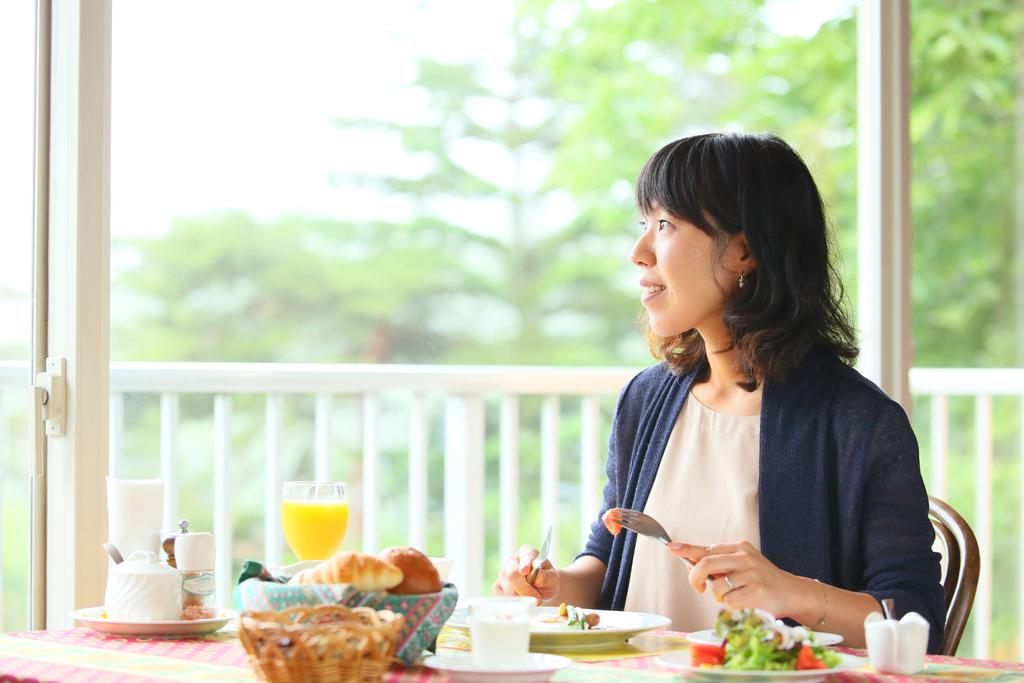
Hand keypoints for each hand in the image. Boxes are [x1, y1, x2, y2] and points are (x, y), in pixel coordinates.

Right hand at [492, 544, 559, 603]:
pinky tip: (522, 600)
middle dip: (525, 590)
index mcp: (527, 552)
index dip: (525, 563)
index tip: (525, 570)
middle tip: (538, 599)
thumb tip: (539, 574)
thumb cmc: (548, 582)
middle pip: (512, 574)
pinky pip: (502, 597)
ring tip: (532, 598)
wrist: (542, 591)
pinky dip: (514, 603)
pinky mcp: (497, 587)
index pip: (525, 557)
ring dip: (522, 598)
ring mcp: (502, 573)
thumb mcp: (553, 579)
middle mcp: (512, 560)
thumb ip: (547, 577)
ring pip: (508, 589)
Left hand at [668, 541, 811, 617]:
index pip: (707, 548)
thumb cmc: (761, 580)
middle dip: (696, 578)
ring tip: (734, 595)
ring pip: (717, 587)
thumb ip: (719, 563)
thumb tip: (690, 561)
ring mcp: (752, 574)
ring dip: (719, 596)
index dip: (687, 549)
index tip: (671, 548)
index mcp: (739, 548)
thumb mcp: (741, 564)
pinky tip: (745, 602)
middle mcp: (745, 557)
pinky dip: (732, 606)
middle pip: (706, 564)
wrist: (792, 592)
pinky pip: (730, 602)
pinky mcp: (757, 592)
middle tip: (699, 588)